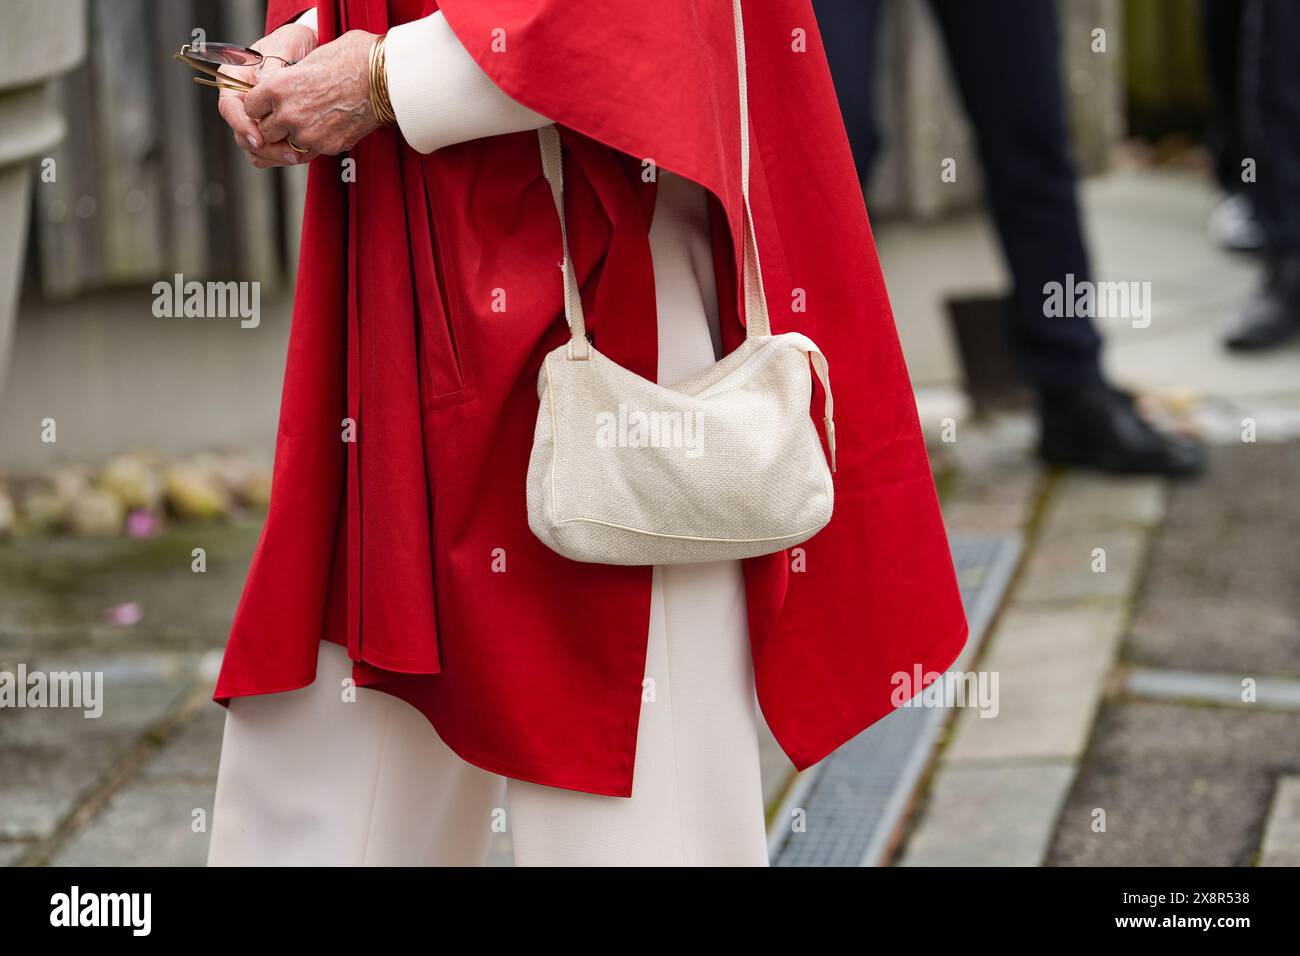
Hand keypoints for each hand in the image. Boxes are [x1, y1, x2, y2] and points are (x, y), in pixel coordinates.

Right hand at [216, 23, 318, 167]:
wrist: (310, 51)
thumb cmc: (293, 43)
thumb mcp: (283, 47)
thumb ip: (272, 67)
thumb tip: (263, 86)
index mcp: (233, 79)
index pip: (229, 108)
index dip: (242, 126)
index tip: (259, 138)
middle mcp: (241, 102)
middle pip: (243, 135)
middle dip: (265, 148)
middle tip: (291, 154)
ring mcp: (256, 119)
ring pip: (257, 150)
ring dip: (276, 156)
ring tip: (300, 155)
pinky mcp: (273, 131)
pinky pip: (272, 152)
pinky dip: (285, 156)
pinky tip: (304, 153)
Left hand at [243, 30, 381, 159]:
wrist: (382, 78)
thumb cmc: (350, 60)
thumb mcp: (308, 60)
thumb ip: (286, 78)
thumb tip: (278, 85)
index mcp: (277, 87)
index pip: (250, 106)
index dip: (259, 105)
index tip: (268, 105)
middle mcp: (288, 113)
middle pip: (266, 131)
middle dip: (275, 125)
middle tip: (289, 116)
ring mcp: (308, 134)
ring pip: (288, 145)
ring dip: (295, 137)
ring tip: (311, 122)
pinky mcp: (327, 146)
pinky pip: (311, 150)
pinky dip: (316, 141)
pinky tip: (328, 126)